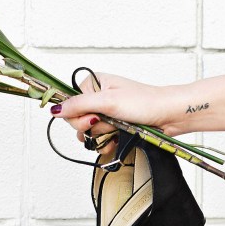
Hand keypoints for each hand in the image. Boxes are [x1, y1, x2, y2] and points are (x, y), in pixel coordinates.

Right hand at [50, 72, 181, 157]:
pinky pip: (99, 139)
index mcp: (93, 83)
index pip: (69, 105)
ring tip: (117, 130)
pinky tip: (115, 141)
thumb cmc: (145, 102)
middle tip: (109, 123)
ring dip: (101, 135)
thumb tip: (54, 109)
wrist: (170, 115)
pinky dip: (105, 143)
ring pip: (88, 132)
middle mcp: (97, 96)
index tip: (94, 118)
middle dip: (93, 126)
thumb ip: (79, 105)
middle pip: (77, 120)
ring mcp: (105, 112)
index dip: (78, 116)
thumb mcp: (108, 101)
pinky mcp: (114, 125)